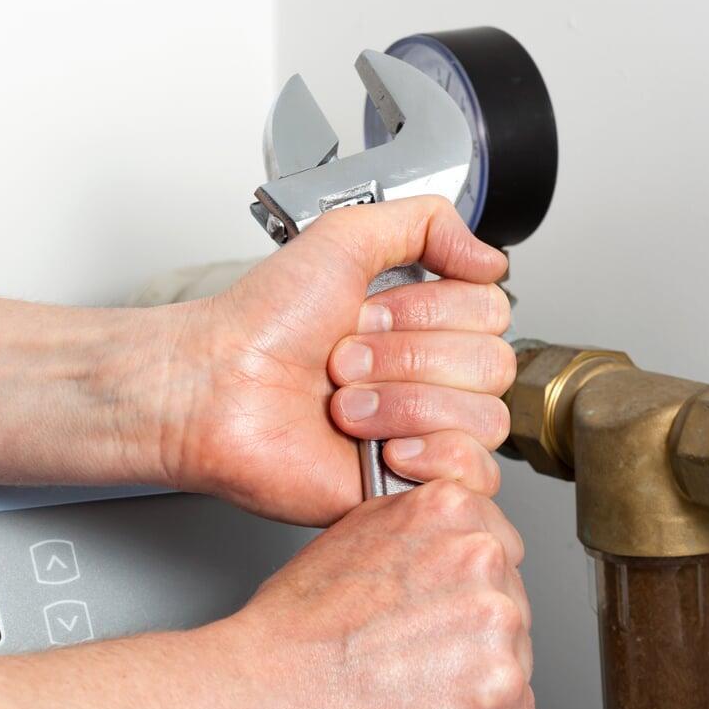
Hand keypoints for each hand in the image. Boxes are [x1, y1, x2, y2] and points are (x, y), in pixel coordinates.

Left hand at [164, 196, 513, 525]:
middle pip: (489, 364)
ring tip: (345, 406)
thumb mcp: (343, 237)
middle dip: (406, 358)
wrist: (217, 392)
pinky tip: (382, 449)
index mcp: (421, 322)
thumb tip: (491, 256)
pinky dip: (430, 455)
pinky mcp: (410, 485)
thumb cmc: (261, 326)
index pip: (490, 310)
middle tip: (344, 361)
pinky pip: (473, 474)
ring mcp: (422, 432)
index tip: (367, 312)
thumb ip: (427, 223)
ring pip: (482, 418)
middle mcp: (427, 375)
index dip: (428, 311)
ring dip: (403, 406)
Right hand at [222, 480, 533, 708]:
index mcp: (447, 509)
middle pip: (511, 603)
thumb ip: (413, 537)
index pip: (496, 546)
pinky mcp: (500, 689)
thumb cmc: (292, 632)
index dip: (464, 588)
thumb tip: (437, 556)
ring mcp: (496, 623)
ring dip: (478, 680)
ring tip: (417, 690)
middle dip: (473, 636)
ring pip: (516, 660)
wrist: (268, 696)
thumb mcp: (351, 538)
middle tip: (420, 657)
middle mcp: (480, 556)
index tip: (444, 608)